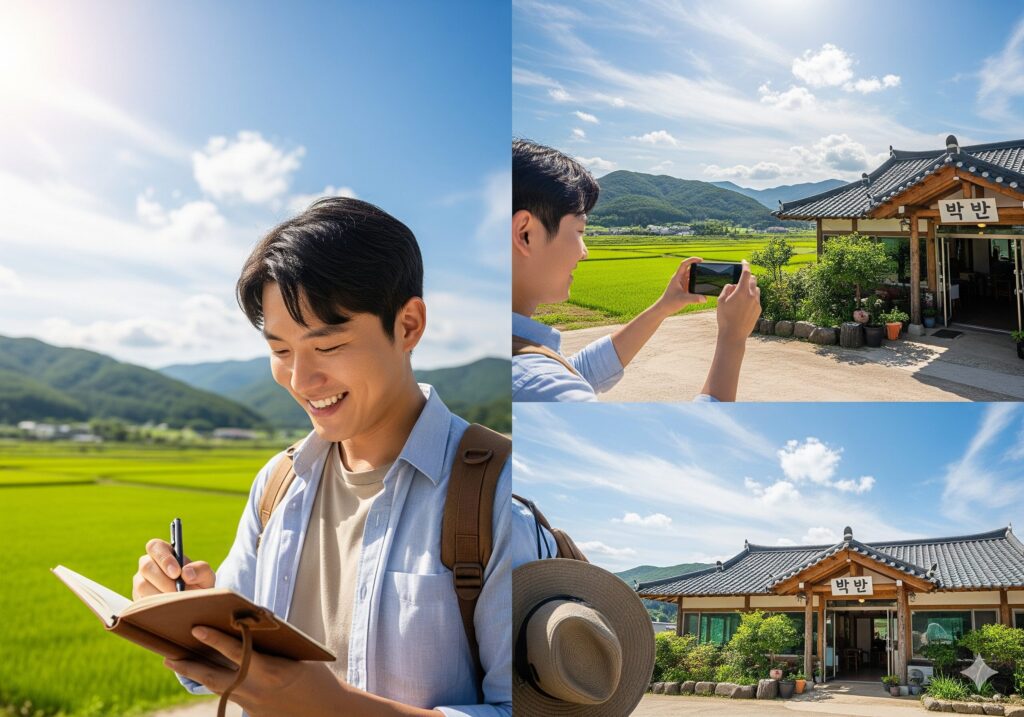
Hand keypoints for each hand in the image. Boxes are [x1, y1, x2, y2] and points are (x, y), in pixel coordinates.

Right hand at [132, 538, 214, 598]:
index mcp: (164, 552)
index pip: (155, 546)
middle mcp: (148, 564)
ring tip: (176, 601)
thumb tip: (186, 573)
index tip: (177, 573)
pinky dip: (155, 605)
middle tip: (178, 592)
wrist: (193, 605)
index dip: (164, 559)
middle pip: (146, 566)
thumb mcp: (206, 576)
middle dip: (163, 580)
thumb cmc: (199, 586)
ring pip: (142, 585)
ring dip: (160, 594)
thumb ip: (201, 570)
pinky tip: (168, 608)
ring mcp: (140, 581)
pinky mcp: (137, 598)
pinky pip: (140, 601)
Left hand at [166, 626, 341, 716]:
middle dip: (189, 665)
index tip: (196, 628)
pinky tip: (206, 675)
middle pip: (214, 676)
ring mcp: (252, 705)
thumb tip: (246, 625)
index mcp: (271, 670)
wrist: (328, 712)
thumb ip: (270, 643)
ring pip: (217, 688)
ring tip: (177, 662)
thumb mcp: (295, 656)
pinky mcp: (252, 715)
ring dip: (196, 674)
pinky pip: (230, 695)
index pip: (236, 652)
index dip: (214, 639)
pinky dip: (216, 683)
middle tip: (168, 655)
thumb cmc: (316, 678)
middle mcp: (256, 690)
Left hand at [653, 257, 705, 316]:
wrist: (663, 309)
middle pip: (689, 269)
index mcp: (677, 277)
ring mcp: (682, 284)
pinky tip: (703, 286)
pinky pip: (691, 283)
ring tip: (707, 277)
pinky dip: (697, 283)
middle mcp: (679, 279)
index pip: (684, 264)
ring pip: (691, 276)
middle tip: (707, 269)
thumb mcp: (682, 300)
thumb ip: (694, 299)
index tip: (701, 260)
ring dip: (698, 275)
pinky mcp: (684, 289)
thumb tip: (705, 299)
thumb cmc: (670, 303)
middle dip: (698, 267)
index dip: (692, 260)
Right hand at [715, 260, 760, 343]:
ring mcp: (757, 303)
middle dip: (748, 278)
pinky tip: (743, 306)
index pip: (746, 273)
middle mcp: (752, 295)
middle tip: (740, 282)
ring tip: (741, 296)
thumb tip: (732, 285)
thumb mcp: (721, 301)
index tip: (744, 262)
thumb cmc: (725, 318)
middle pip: (753, 280)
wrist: (734, 334)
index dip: (745, 265)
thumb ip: (726, 290)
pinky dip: (751, 298)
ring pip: (756, 289)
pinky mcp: (759, 310)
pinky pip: (756, 299)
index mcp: (741, 291)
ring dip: (750, 288)